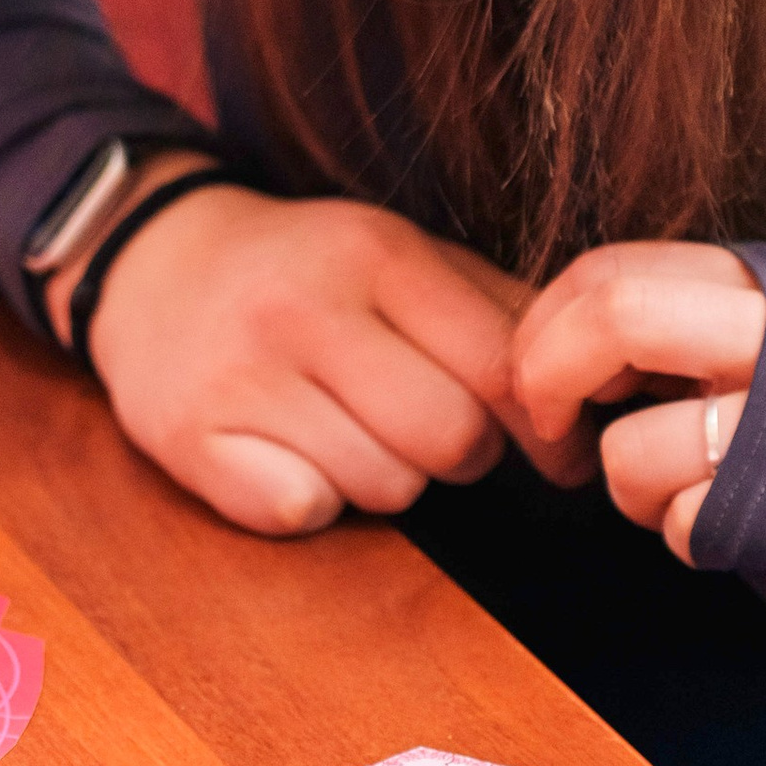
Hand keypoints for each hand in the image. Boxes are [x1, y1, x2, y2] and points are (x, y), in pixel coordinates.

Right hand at [64, 171, 587, 536]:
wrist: (153, 262)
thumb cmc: (307, 271)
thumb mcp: (402, 256)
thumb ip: (504, 309)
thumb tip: (613, 384)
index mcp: (374, 253)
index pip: (502, 367)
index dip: (546, 426)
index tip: (555, 450)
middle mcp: (303, 308)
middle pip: (450, 442)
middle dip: (456, 452)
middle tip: (419, 423)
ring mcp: (239, 375)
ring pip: (383, 488)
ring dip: (381, 475)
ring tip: (342, 423)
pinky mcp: (189, 439)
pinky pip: (301, 512)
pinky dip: (307, 498)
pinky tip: (286, 448)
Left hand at [509, 244, 765, 562]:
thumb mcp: (739, 357)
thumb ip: (655, 328)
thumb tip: (533, 334)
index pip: (610, 269)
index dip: (542, 328)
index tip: (536, 381)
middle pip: (614, 315)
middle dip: (546, 379)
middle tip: (549, 429)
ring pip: (628, 446)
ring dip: (625, 488)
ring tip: (684, 493)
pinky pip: (670, 522)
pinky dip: (678, 537)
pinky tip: (733, 531)